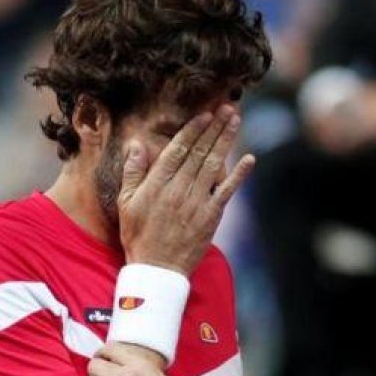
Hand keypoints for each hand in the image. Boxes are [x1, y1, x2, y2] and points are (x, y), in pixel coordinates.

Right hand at [117, 106, 254, 274]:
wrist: (157, 268)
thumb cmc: (138, 235)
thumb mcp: (125, 202)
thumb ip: (132, 172)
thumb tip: (136, 144)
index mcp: (157, 184)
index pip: (178, 149)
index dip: (193, 129)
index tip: (205, 113)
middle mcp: (179, 189)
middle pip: (200, 151)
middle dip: (214, 127)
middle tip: (227, 107)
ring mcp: (197, 202)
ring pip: (214, 164)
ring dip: (226, 140)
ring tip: (236, 120)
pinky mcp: (211, 216)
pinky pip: (227, 191)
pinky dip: (239, 175)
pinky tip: (250, 159)